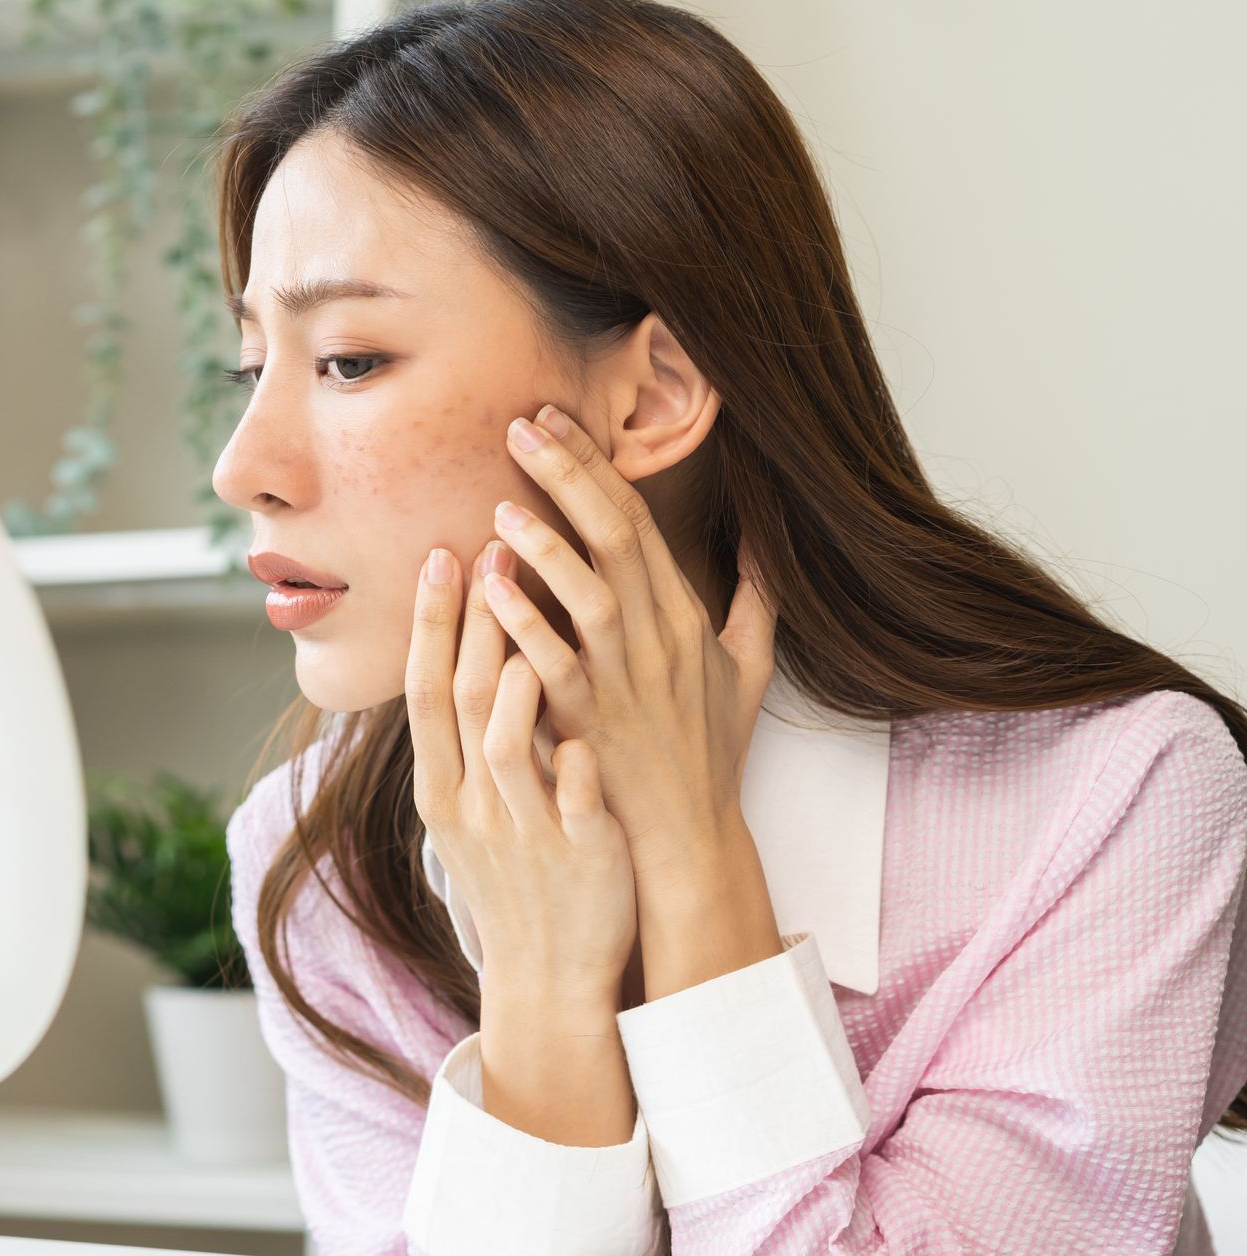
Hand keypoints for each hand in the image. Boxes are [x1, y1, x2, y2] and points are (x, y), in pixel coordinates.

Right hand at [404, 539, 637, 1001]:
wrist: (547, 975)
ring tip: (533, 622)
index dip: (432, 623)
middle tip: (492, 550)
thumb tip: (473, 657)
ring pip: (509, 748)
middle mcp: (475, 805)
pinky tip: (585, 733)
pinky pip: (573, 805)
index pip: (427, 690)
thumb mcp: (473, 811)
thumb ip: (470, 739)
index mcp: (446, 789)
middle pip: (464, 700)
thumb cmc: (517, 879)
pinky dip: (575, 768)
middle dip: (475, 624)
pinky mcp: (578, 858)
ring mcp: (524, 832)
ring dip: (517, 682)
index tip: (440, 556)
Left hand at [484, 404, 779, 887]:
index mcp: (685, 617)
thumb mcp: (748, 670)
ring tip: (501, 503)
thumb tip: (765, 540)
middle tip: (522, 425)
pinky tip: (492, 586)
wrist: (689, 836)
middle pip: (616, 538)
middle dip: (568, 475)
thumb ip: (755, 600)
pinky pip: (556, 664)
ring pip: (590, 595)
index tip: (555, 421)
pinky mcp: (594, 723)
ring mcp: (626, 681)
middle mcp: (659, 639)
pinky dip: (524, 622)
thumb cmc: (708, 752)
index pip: (638, 522)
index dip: (595, 466)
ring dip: (546, 544)